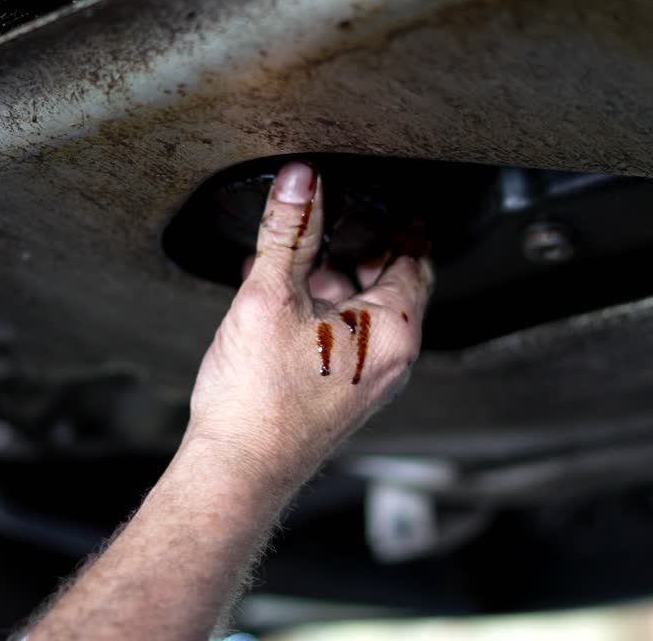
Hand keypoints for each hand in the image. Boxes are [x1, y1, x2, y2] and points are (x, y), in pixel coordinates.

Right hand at [184, 160, 434, 489]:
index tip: (384, 198)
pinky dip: (321, 311)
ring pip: (363, 312)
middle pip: (389, 283)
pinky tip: (277, 300)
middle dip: (356, 248)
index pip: (415, 258)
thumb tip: (301, 181)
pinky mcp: (342, 395)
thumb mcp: (268, 296)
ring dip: (332, 281)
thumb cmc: (259, 403)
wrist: (237, 471)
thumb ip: (288, 231)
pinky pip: (345, 338)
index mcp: (393, 332)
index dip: (398, 223)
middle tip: (327, 218)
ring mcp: (369, 381)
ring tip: (291, 258)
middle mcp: (392, 359)